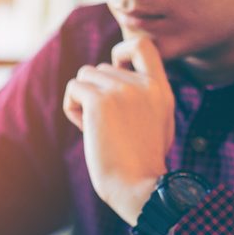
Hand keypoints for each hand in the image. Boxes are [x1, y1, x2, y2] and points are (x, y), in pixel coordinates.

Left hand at [63, 35, 174, 223]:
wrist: (138, 188)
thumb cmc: (143, 167)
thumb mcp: (158, 125)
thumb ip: (146, 100)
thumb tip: (119, 80)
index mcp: (161, 89)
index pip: (142, 45)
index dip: (122, 51)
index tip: (115, 72)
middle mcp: (143, 85)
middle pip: (101, 67)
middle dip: (96, 94)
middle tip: (104, 126)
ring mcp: (122, 90)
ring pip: (85, 76)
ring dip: (83, 100)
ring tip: (95, 129)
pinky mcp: (100, 101)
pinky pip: (73, 88)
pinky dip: (72, 108)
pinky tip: (85, 130)